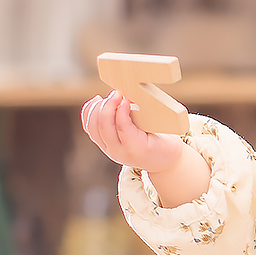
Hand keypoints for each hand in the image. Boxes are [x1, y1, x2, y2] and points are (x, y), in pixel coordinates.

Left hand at [82, 92, 210, 206]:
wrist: (161, 162)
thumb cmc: (165, 144)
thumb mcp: (164, 133)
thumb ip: (149, 118)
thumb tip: (131, 98)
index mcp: (136, 150)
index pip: (122, 128)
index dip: (121, 110)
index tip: (126, 98)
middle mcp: (118, 152)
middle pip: (104, 127)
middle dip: (108, 106)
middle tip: (118, 93)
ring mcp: (109, 149)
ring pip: (93, 127)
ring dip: (98, 108)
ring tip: (110, 97)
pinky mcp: (103, 144)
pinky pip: (90, 128)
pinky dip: (90, 112)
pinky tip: (97, 101)